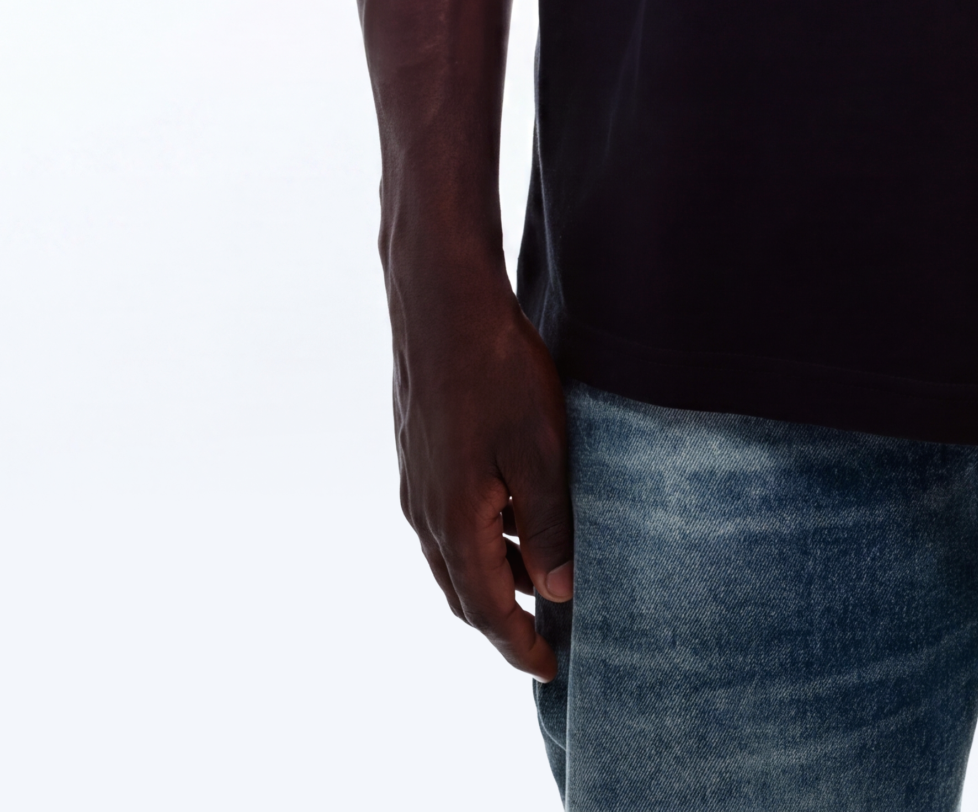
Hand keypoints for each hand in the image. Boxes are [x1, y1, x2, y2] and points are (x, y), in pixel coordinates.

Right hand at [389, 271, 574, 680]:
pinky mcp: (421, 455)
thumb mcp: (540, 452)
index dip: (516, 644)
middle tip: (542, 640)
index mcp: (454, 521)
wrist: (442, 306)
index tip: (548, 670)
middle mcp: (426, 512)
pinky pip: (450, 518)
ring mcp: (418, 482)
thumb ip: (549, 525)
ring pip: (455, 553)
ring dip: (495, 575)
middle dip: (503, 620)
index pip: (485, 609)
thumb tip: (559, 590)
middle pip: (463, 589)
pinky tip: (516, 518)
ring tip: (542, 580)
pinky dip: (483, 537)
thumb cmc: (496, 374)